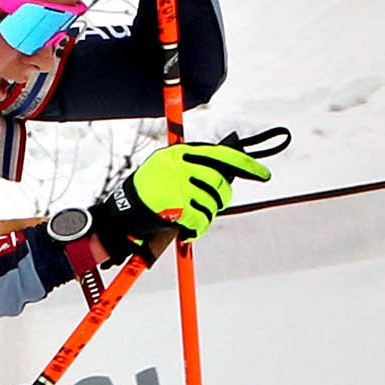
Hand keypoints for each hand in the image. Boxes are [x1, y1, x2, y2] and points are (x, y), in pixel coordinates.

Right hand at [93, 138, 272, 257]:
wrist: (121, 213)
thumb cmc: (147, 191)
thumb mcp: (165, 167)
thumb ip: (192, 164)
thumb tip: (227, 170)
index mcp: (180, 153)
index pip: (222, 155)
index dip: (246, 165)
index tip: (263, 174)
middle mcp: (181, 166)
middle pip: (221, 184)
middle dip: (221, 199)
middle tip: (213, 205)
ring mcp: (179, 186)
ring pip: (213, 205)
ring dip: (205, 216)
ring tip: (190, 217)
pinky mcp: (178, 206)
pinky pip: (202, 221)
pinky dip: (197, 231)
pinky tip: (186, 231)